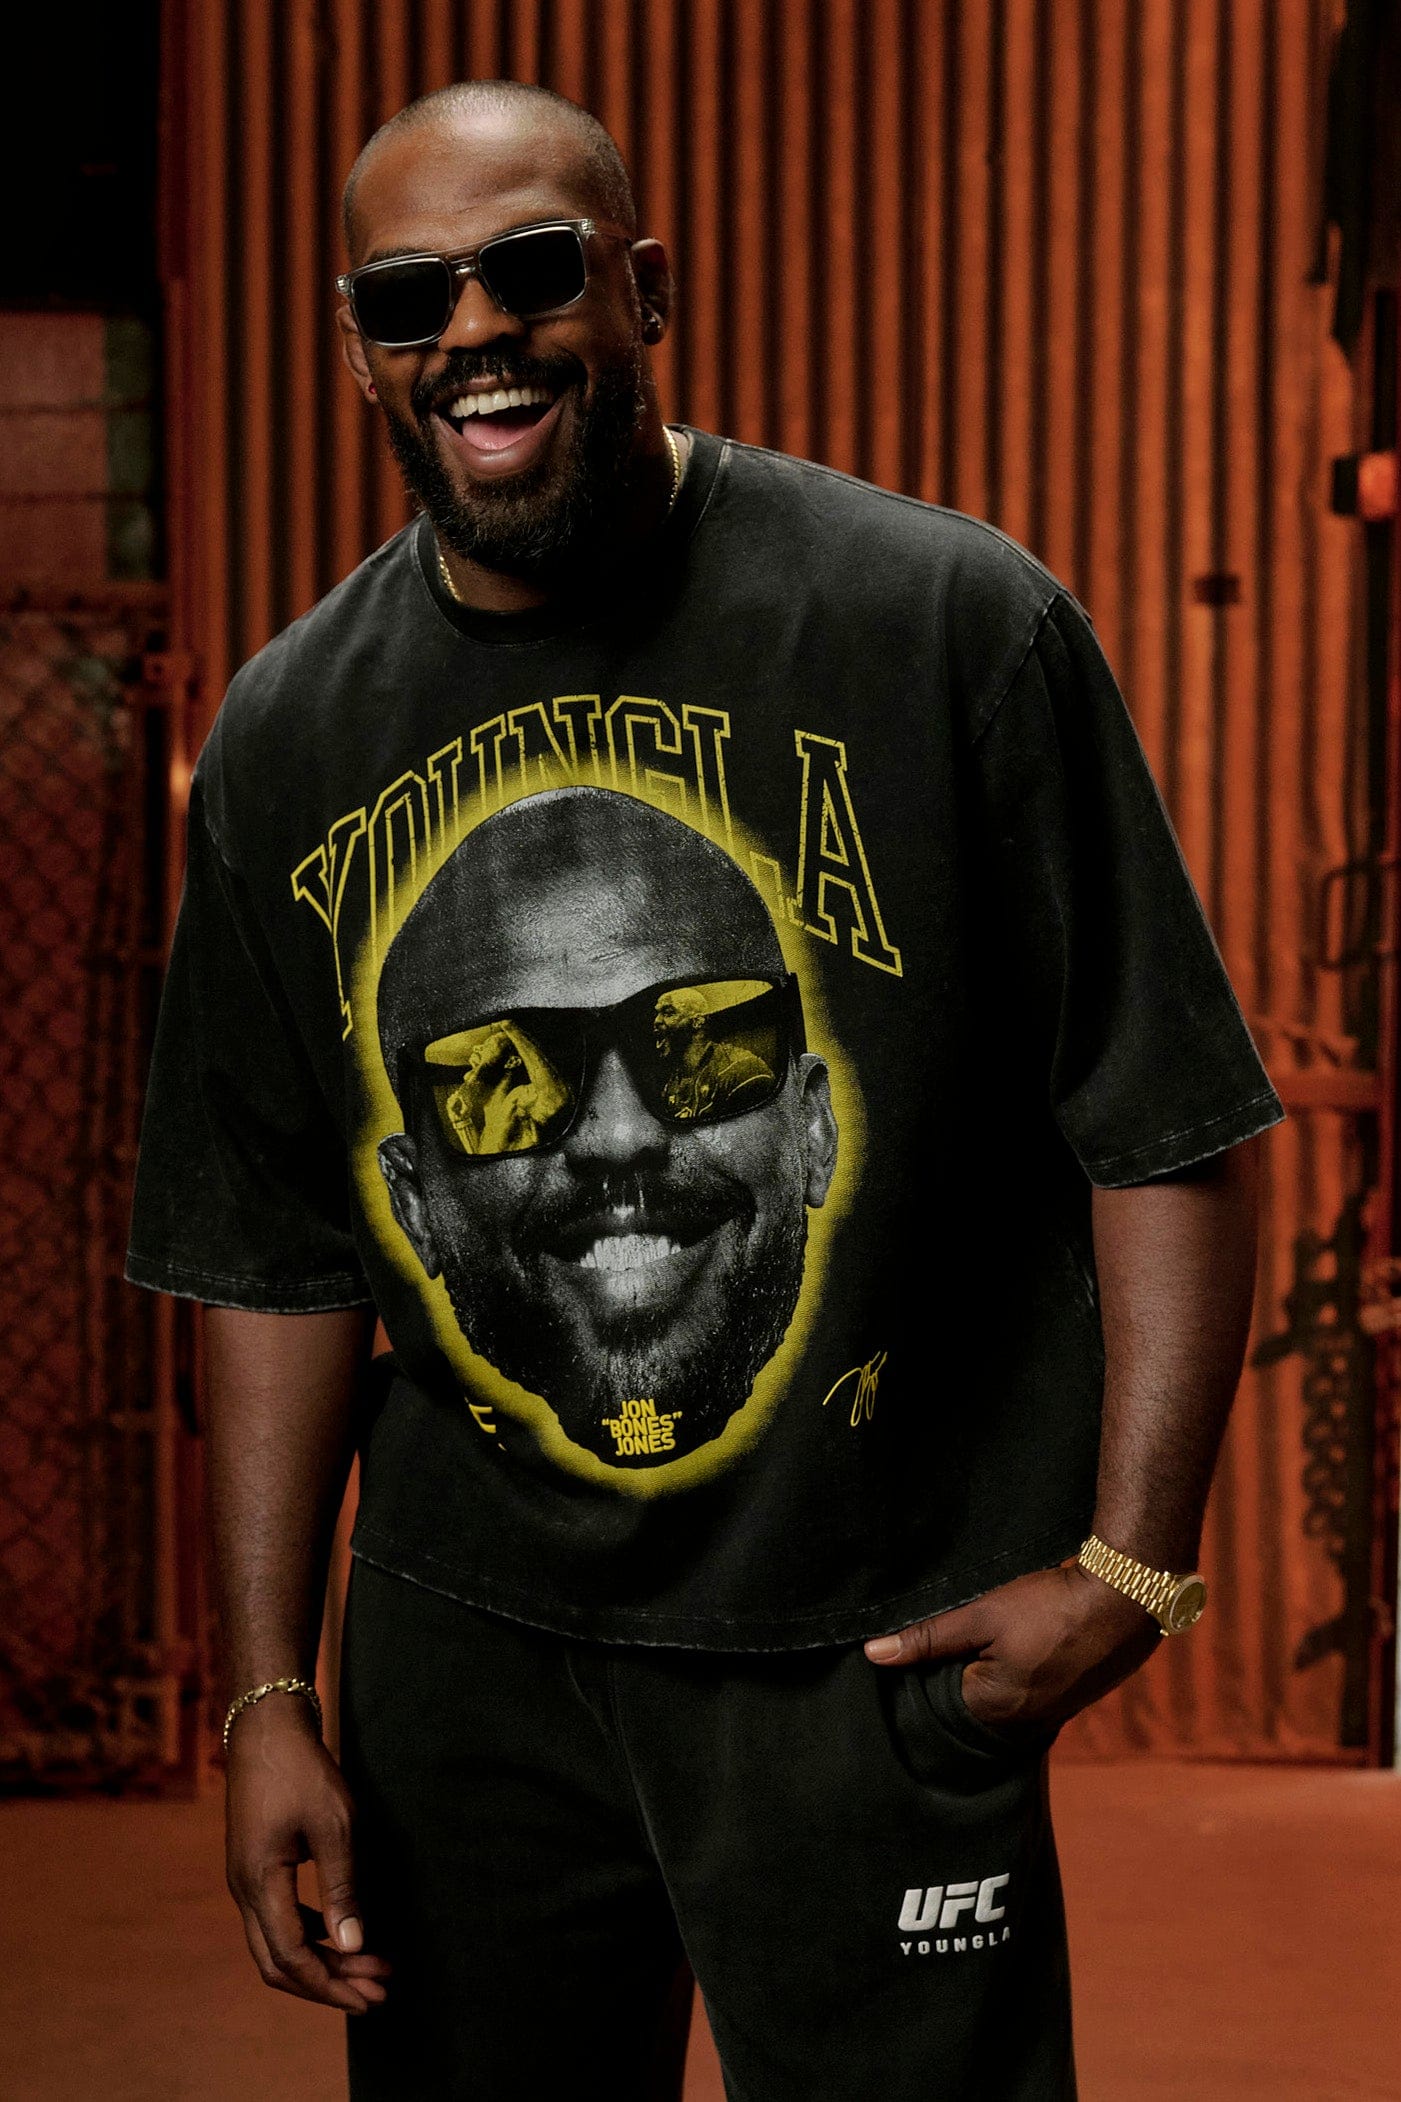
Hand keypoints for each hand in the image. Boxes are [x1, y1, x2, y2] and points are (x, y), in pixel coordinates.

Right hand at [224, 1696, 392, 2014]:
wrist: (266, 1727)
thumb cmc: (302, 1770)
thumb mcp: (334, 1825)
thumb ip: (342, 1887)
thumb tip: (353, 1944)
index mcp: (259, 1882)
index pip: (291, 1958)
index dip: (331, 1985)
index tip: (370, 1996)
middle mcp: (244, 1890)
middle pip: (279, 1963)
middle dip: (329, 1984)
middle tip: (377, 1993)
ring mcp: (246, 1880)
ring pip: (277, 1944)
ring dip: (322, 1961)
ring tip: (371, 1967)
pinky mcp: (256, 1868)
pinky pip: (278, 1920)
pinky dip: (312, 1936)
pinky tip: (344, 1934)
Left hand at [863, 1561, 1161, 1734]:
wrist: (1128, 1594)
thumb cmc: (1051, 1605)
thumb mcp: (982, 1614)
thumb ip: (928, 1637)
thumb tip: (873, 1654)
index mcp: (995, 1708)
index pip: (942, 1697)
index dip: (932, 1665)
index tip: (929, 1638)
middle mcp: (1025, 1721)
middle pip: (975, 1697)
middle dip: (964, 1667)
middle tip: (967, 1629)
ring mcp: (1056, 1710)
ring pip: (1007, 1690)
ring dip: (998, 1665)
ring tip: (1001, 1632)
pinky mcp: (1077, 1693)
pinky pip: (1036, 1686)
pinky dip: (1026, 1665)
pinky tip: (1028, 1639)